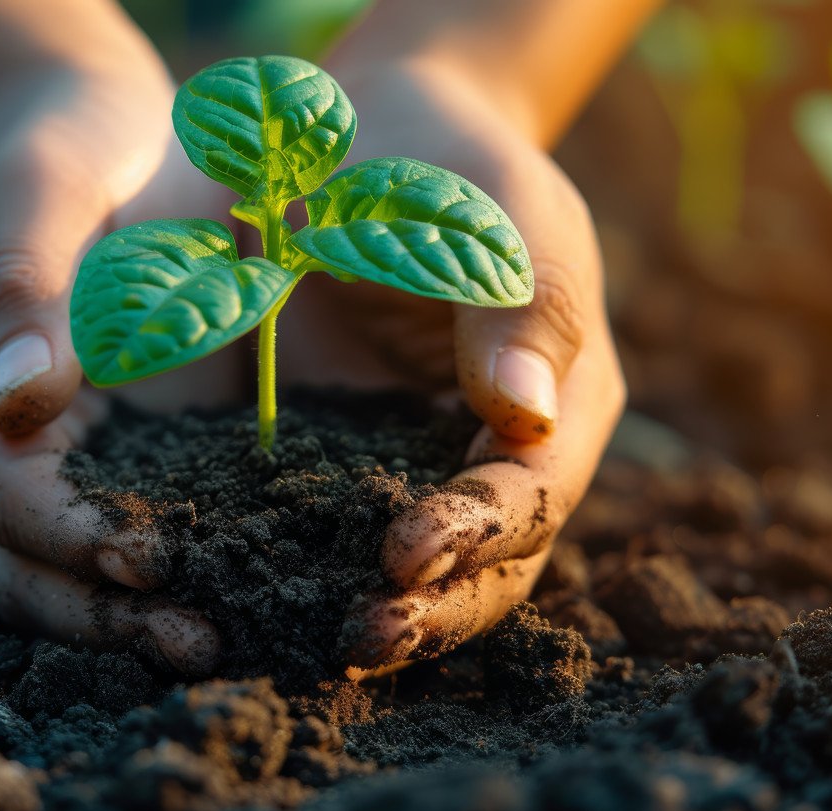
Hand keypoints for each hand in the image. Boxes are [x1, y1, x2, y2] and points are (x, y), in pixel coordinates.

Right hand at [0, 63, 237, 676]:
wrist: (120, 144)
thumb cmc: (67, 149)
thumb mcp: (37, 189)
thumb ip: (19, 285)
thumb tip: (16, 406)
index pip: (1, 494)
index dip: (71, 536)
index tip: (149, 561)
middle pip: (28, 564)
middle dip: (105, 612)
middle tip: (200, 640)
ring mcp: (62, 460)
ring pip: (75, 575)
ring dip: (139, 617)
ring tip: (227, 636)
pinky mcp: (131, 456)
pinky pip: (145, 533)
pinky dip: (184, 574)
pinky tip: (255, 584)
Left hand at [277, 60, 625, 676]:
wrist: (379, 145)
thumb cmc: (452, 168)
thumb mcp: (502, 211)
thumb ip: (521, 307)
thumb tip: (525, 417)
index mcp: (565, 396)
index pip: (533, 489)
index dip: (477, 530)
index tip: (406, 554)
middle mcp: (507, 450)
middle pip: (495, 561)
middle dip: (438, 606)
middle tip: (366, 637)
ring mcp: (429, 461)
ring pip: (431, 569)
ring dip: (390, 612)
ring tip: (328, 643)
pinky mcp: (356, 458)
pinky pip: (345, 528)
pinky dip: (319, 569)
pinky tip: (265, 594)